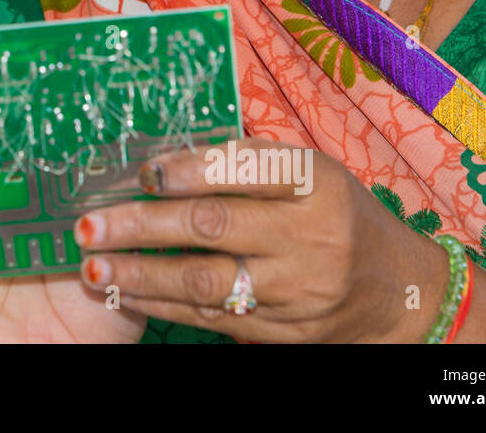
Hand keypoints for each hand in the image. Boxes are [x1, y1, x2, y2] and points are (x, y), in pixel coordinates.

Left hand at [71, 137, 443, 342]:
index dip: (187, 169)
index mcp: (313, 182)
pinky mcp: (284, 332)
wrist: (396, 289)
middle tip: (89, 224)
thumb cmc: (334, 212)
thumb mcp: (307, 171)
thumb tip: (163, 154)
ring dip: (141, 274)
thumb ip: (244, 161)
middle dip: (142, 225)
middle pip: (213, 227)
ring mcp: (296, 290)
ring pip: (206, 282)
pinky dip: (162, 305)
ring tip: (93, 265)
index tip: (140, 172)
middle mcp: (308, 236)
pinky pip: (212, 319)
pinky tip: (126, 292)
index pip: (243, 169)